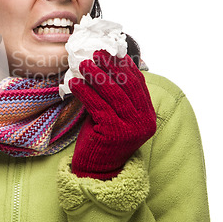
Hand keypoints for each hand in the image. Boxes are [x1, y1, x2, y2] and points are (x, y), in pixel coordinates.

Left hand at [69, 50, 155, 179]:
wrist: (97, 169)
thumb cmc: (103, 138)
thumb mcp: (113, 113)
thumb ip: (115, 95)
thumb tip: (104, 64)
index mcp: (147, 115)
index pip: (138, 84)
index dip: (125, 66)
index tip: (112, 52)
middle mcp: (144, 121)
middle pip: (127, 85)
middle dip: (111, 66)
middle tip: (96, 53)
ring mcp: (131, 128)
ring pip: (113, 94)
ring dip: (96, 75)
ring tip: (82, 64)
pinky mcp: (114, 133)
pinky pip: (97, 105)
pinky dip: (85, 91)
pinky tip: (75, 82)